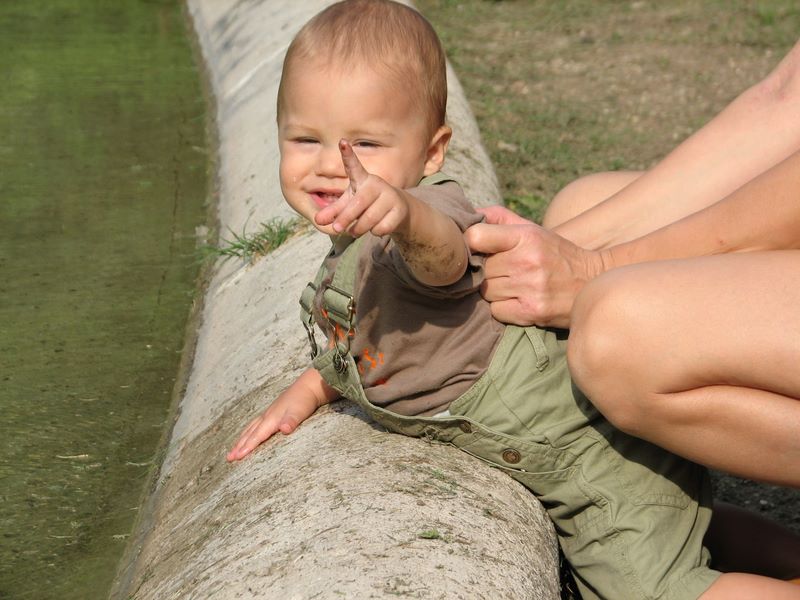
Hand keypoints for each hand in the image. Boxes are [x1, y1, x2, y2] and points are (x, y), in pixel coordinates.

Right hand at [226, 369, 335, 461]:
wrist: (309, 386)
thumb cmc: (304, 401)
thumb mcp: (300, 412)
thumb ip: (291, 421)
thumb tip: (284, 429)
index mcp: (272, 419)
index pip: (257, 436)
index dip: (247, 447)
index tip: (237, 457)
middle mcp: (267, 416)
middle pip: (250, 433)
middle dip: (239, 446)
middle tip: (229, 458)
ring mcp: (268, 414)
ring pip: (251, 428)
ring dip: (241, 439)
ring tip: (233, 450)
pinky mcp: (272, 412)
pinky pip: (255, 425)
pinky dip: (248, 432)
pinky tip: (248, 435)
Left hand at [314, 140, 409, 236]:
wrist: (398, 210)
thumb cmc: (367, 204)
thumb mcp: (349, 204)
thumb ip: (333, 211)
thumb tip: (317, 220)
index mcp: (362, 179)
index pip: (353, 166)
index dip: (348, 154)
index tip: (342, 142)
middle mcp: (376, 184)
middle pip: (358, 203)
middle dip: (345, 218)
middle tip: (336, 229)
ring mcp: (390, 196)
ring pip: (369, 219)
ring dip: (359, 229)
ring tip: (356, 230)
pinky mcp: (399, 209)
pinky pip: (381, 227)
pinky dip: (374, 233)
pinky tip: (377, 227)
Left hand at [465, 206, 603, 327]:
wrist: (591, 282)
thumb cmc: (555, 254)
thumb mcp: (533, 229)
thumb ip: (500, 218)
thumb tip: (469, 214)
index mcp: (527, 236)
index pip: (476, 237)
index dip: (471, 243)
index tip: (478, 248)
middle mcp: (527, 261)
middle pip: (481, 269)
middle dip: (486, 270)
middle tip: (502, 270)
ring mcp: (529, 288)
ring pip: (485, 291)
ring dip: (493, 290)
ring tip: (512, 285)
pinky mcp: (530, 312)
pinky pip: (495, 310)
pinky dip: (501, 307)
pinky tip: (517, 300)